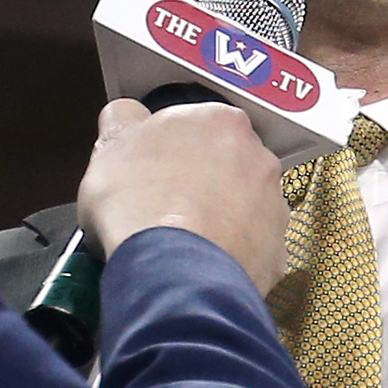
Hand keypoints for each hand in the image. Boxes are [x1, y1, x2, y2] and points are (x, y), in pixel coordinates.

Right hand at [76, 97, 292, 294]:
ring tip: (183, 236)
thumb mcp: (110, 148)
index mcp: (220, 121)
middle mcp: (258, 157)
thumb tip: (126, 115)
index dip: (170, 149)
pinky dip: (231, 250)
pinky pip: (251, 245)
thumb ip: (123, 121)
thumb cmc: (143, 206)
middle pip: (226, 162)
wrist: (174, 272)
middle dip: (201, 179)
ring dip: (220, 214)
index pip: (195, 125)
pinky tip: (202, 259)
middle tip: (166, 203)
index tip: (154, 168)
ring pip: (244, 203)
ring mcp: (273, 203)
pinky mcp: (277, 248)